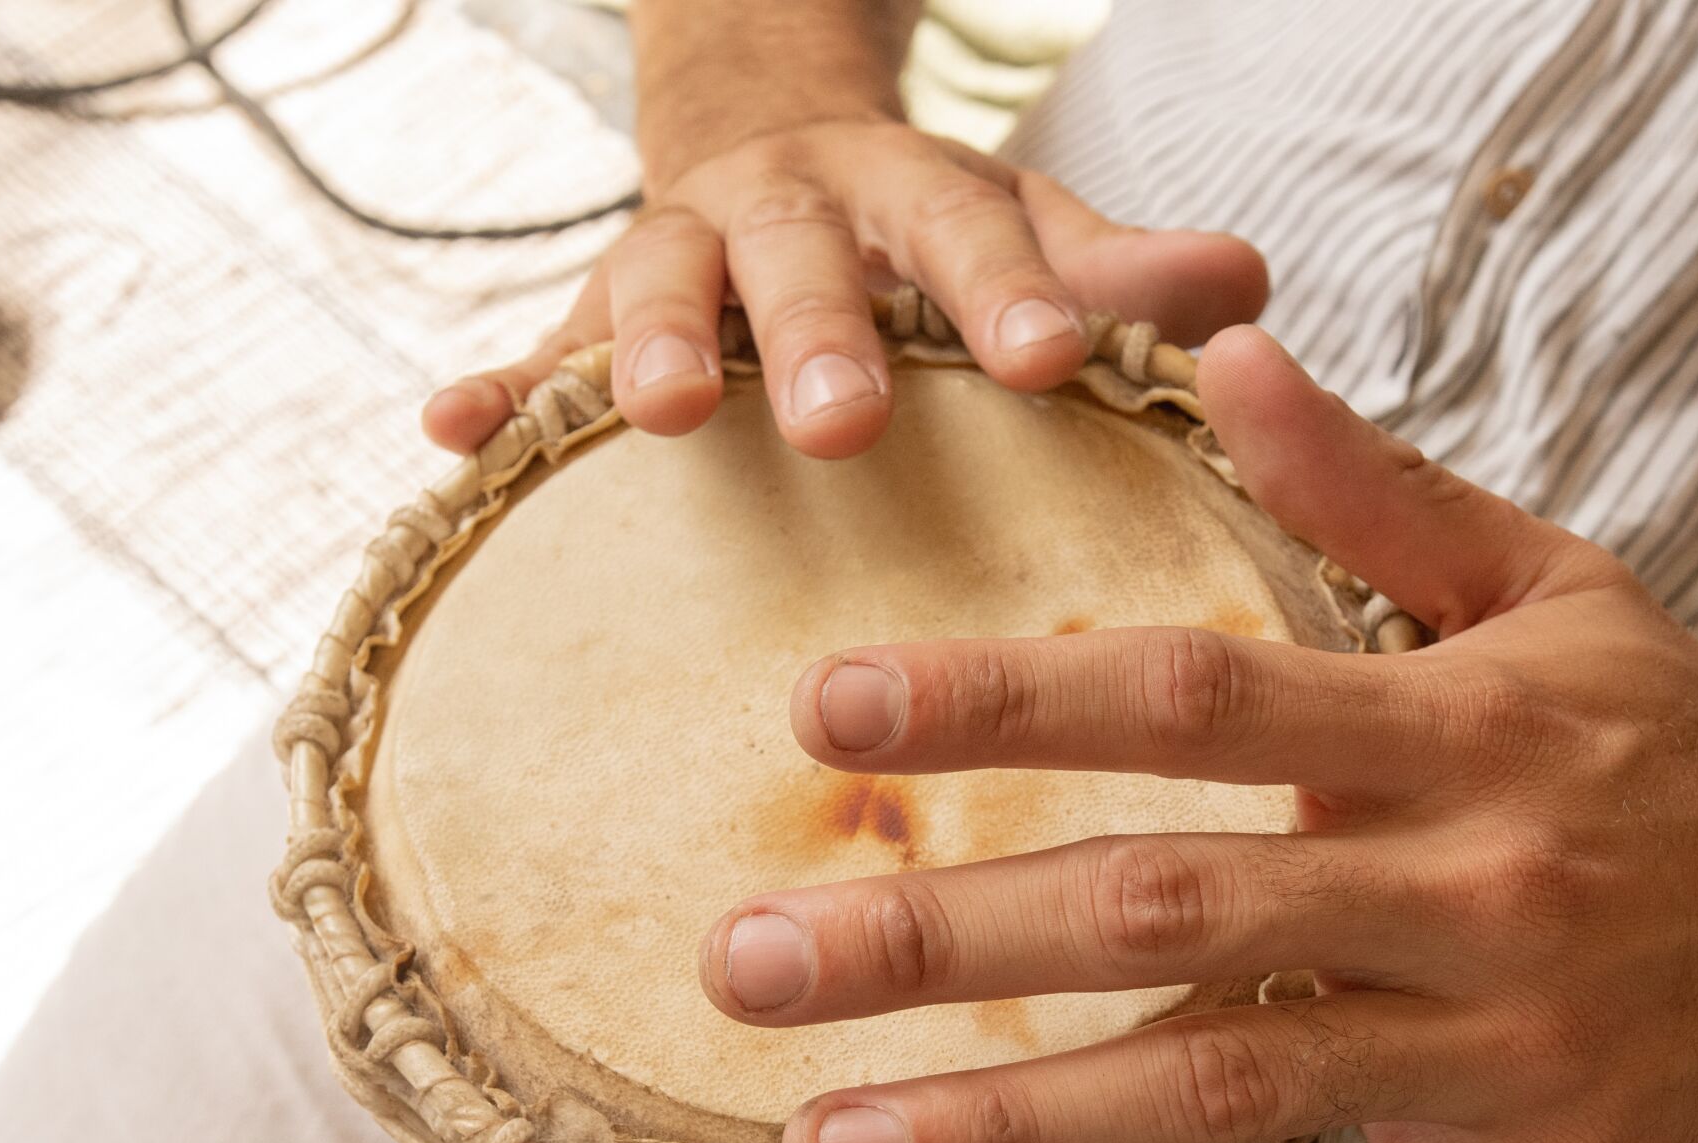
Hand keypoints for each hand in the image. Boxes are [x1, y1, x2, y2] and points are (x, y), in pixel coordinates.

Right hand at [422, 122, 1267, 459]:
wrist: (770, 152)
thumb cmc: (925, 241)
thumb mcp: (1025, 238)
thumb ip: (1118, 273)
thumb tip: (1248, 283)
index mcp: (911, 193)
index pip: (970, 233)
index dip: (1009, 291)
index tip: (1052, 359)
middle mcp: (786, 210)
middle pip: (801, 255)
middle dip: (819, 334)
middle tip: (846, 427)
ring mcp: (676, 258)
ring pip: (654, 287)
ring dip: (647, 352)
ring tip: (654, 421)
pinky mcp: (588, 322)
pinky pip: (535, 356)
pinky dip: (497, 394)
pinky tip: (449, 436)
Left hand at [698, 325, 1697, 1142]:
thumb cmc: (1680, 737)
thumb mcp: (1551, 582)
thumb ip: (1373, 489)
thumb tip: (1224, 353)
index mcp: (1454, 728)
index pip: (1195, 697)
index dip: (1008, 703)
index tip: (828, 709)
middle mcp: (1466, 887)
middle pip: (1170, 912)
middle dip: (945, 939)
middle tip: (743, 962)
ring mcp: (1493, 1051)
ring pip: (1228, 1097)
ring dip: (1016, 1134)